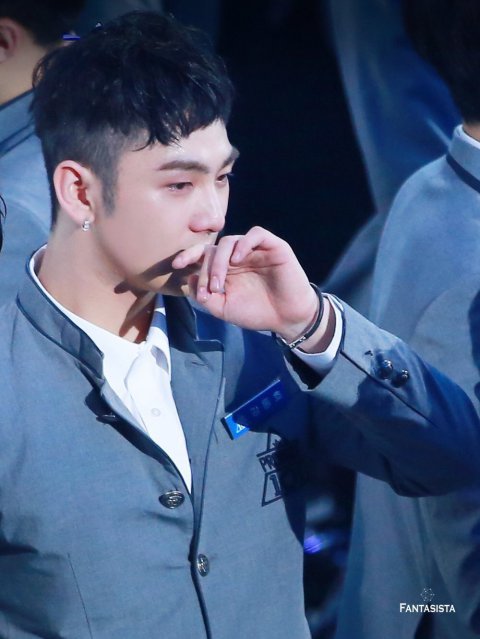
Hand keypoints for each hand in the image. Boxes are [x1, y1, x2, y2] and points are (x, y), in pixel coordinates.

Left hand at [172, 226, 320, 340]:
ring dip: (220, 261)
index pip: (203, 254)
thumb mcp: (224, 308)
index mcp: (225, 268)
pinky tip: (238, 259)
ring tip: (221, 282)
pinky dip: (244, 243)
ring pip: (230, 241)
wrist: (287, 319)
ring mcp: (255, 250)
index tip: (176, 265)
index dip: (188, 255)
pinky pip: (256, 234)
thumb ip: (205, 296)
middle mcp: (238, 256)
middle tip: (211, 289)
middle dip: (207, 268)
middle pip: (213, 248)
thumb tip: (190, 278)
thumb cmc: (256, 313)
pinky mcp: (273, 247)